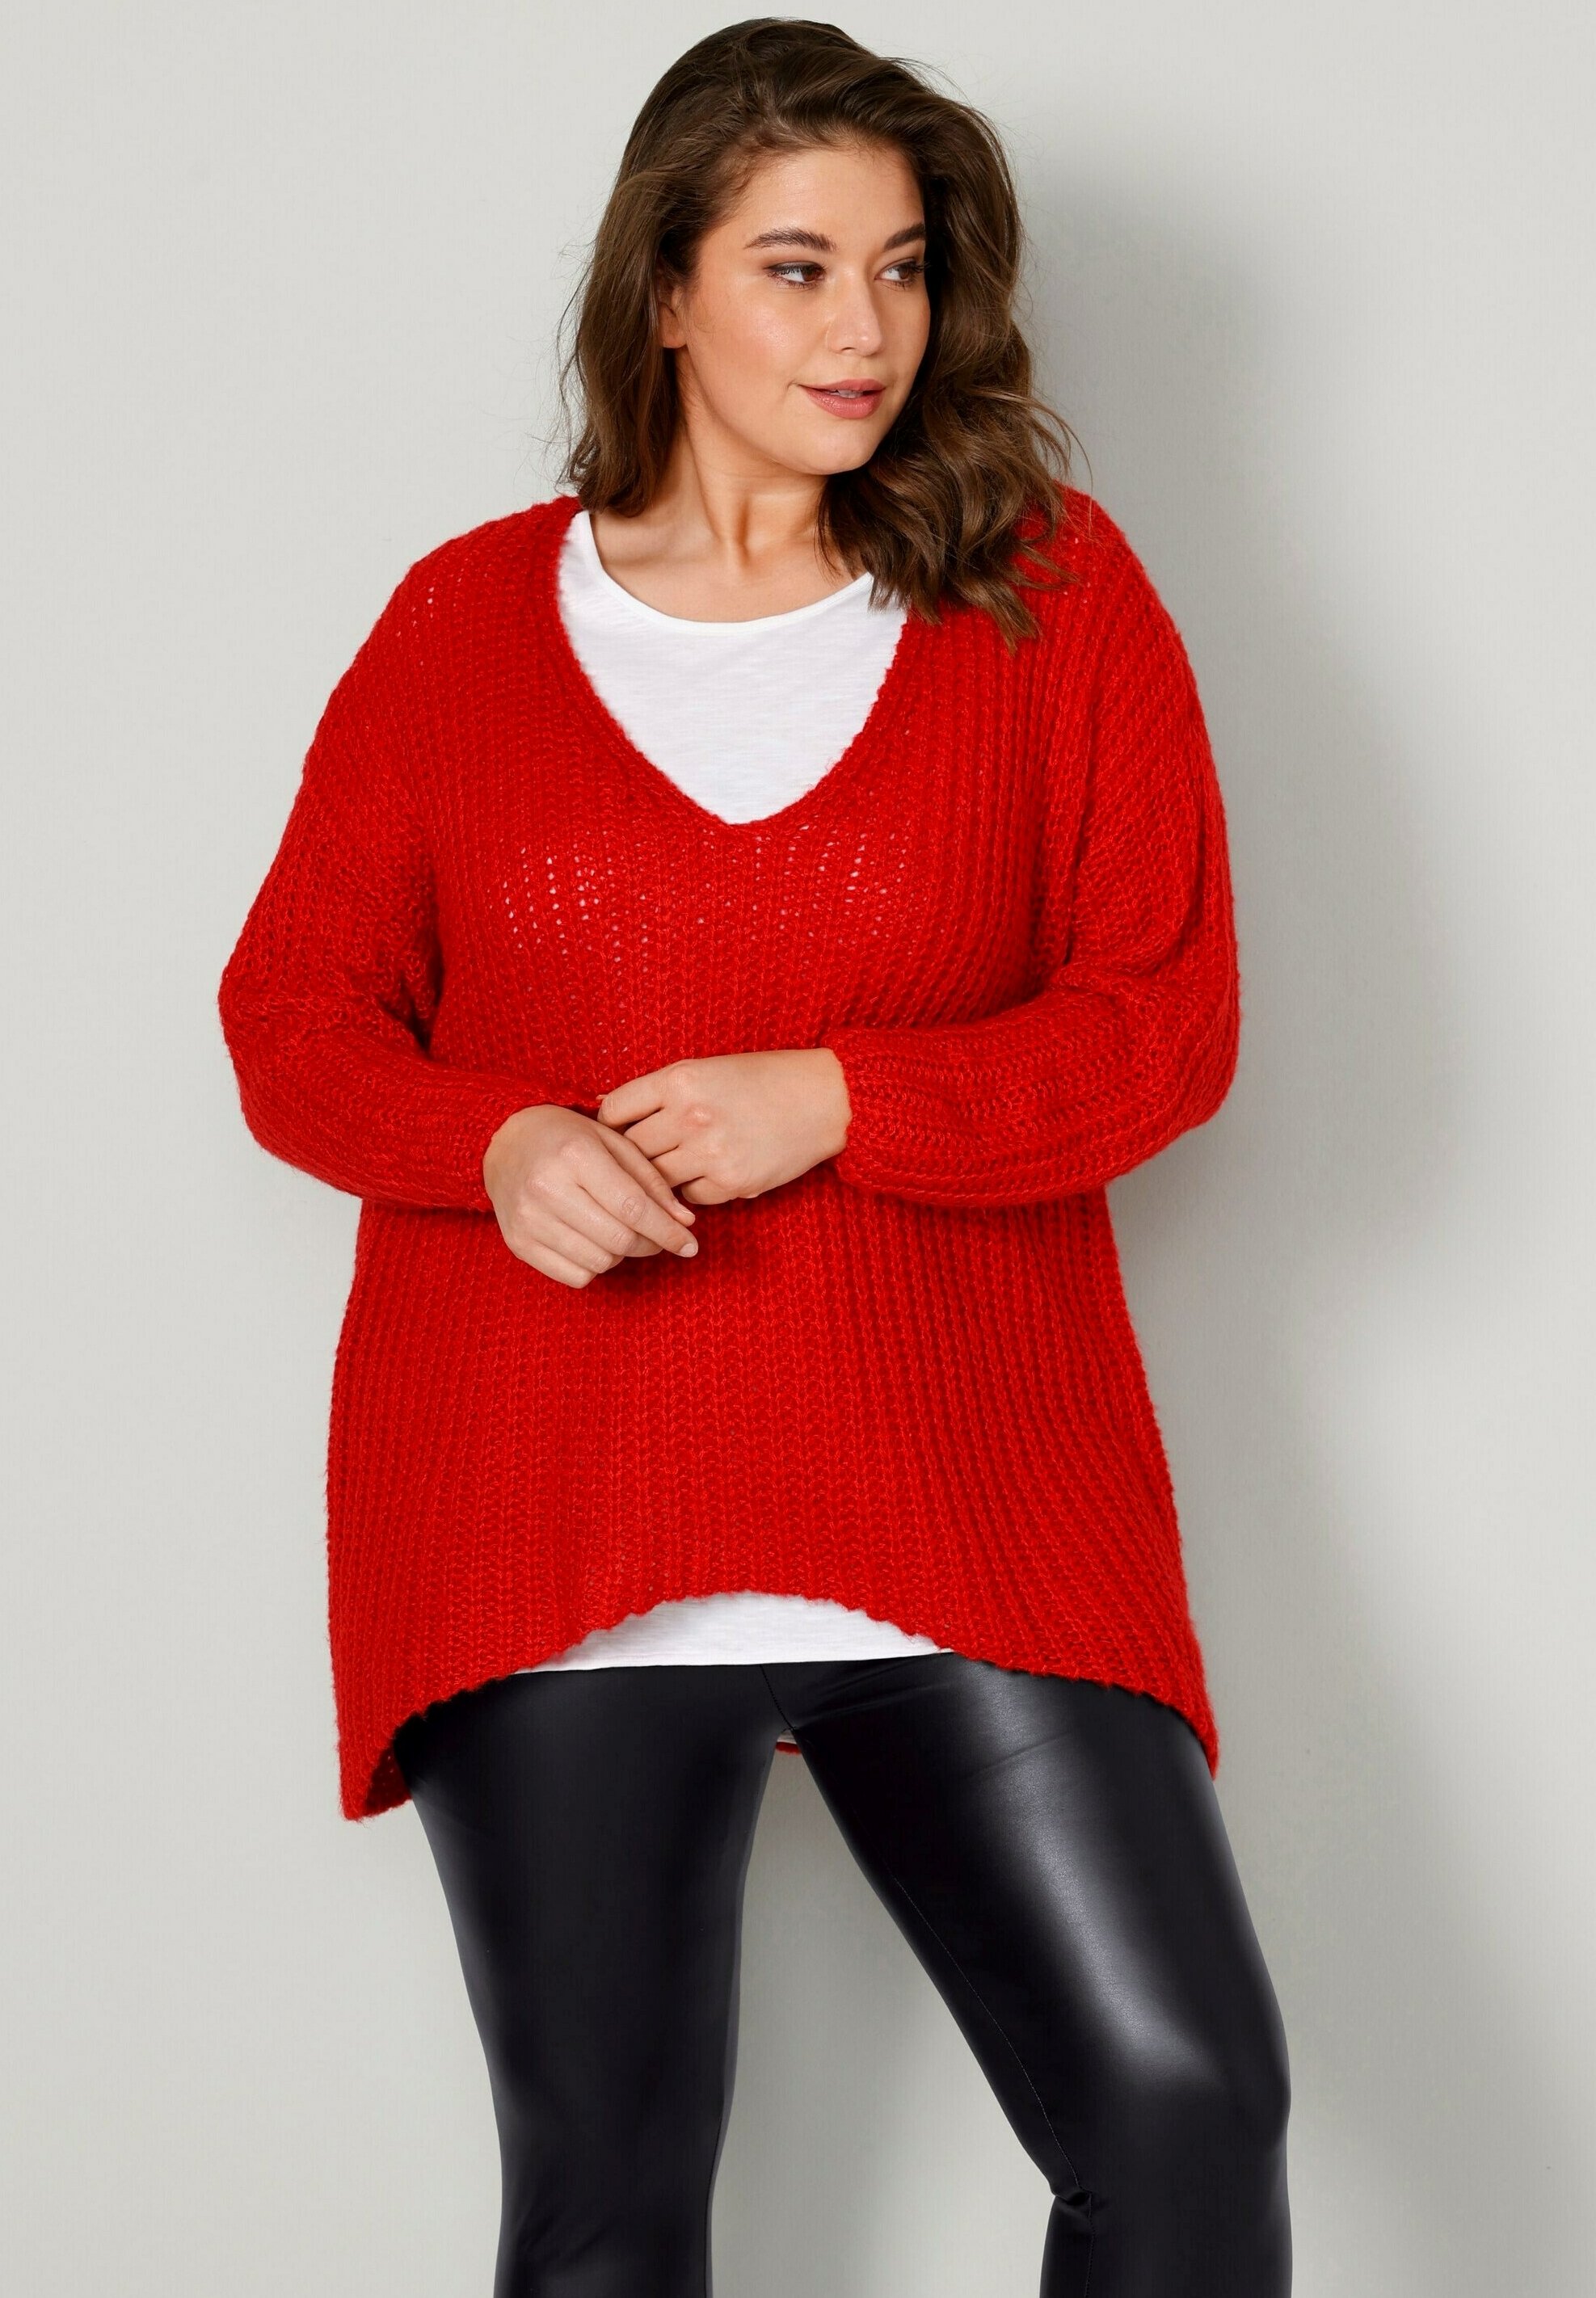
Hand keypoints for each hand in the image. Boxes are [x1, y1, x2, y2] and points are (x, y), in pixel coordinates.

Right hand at [482, 1104, 698, 1288]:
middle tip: (657, 1236)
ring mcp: (528, 1219)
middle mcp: (546, 1188)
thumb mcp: (614, 1143)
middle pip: (619, 1240)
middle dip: (649, 1244)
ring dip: (621, 1255)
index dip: (667, 1232)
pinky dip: (594, 1267)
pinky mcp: (518, 1244)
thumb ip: (652, 1182)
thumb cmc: (568, 1138)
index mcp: (575, 1155)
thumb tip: (685, 1223)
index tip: (690, 1245)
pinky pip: (575, 1277)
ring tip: (618, 1231)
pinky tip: (591, 1241)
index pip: (633, 1208)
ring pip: (599, 1262)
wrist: (506, 1144)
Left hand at [594, 1049, 851, 1206]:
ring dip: (660, 1175)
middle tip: (640, 1156)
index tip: (614, 1131)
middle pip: (632, 1148)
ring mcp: (711, 1153)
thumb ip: (660, 1089)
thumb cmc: (764, 1078)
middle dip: (632, 1154)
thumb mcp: (707, 1068)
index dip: (609, 1124)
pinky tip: (706, 1173)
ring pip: (656, 1177)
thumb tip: (607, 1106)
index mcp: (680, 1079)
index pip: (616, 1110)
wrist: (824, 1098)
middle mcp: (690, 1116)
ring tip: (673, 1165)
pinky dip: (692, 1189)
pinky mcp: (732, 1182)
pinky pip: (690, 1195)